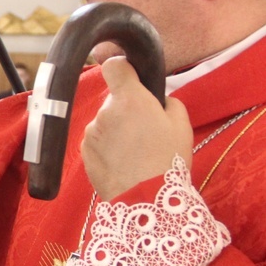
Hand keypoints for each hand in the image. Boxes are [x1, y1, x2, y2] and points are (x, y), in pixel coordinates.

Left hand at [81, 57, 192, 199]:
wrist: (145, 199)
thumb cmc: (167, 160)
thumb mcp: (181, 124)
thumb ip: (166, 102)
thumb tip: (156, 99)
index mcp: (130, 99)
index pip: (115, 66)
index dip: (123, 69)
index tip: (131, 78)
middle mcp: (105, 112)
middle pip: (113, 100)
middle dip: (126, 109)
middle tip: (144, 130)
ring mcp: (91, 132)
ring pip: (104, 122)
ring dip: (116, 130)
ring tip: (135, 151)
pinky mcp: (84, 151)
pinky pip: (97, 140)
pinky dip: (107, 147)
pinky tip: (122, 162)